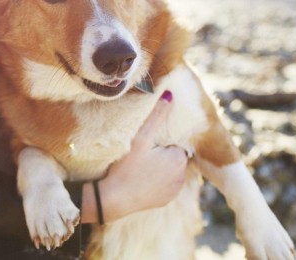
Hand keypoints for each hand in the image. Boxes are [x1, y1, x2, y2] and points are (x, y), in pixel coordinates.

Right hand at [81, 91, 188, 223]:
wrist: (113, 199)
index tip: (147, 144)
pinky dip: (157, 181)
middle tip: (142, 153)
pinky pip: (165, 185)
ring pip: (170, 170)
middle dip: (162, 153)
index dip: (161, 141)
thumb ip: (157, 115)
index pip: (175, 142)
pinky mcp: (165, 201)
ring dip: (160, 167)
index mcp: (180, 158)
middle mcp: (182, 176)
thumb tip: (171, 94)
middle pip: (174, 156)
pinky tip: (141, 179)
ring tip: (140, 165)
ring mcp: (174, 191)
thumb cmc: (126, 167)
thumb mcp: (141, 138)